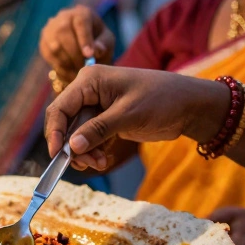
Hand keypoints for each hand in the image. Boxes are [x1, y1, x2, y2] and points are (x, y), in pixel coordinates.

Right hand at [39, 6, 115, 82]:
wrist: (84, 45)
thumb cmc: (98, 41)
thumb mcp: (107, 41)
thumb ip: (104, 44)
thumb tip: (96, 51)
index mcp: (81, 13)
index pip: (80, 22)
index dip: (84, 39)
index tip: (89, 55)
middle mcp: (63, 17)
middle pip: (63, 32)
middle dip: (74, 53)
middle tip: (83, 68)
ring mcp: (50, 29)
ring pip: (54, 46)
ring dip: (67, 63)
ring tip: (78, 74)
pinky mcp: (43, 42)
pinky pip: (49, 56)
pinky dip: (60, 68)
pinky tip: (70, 75)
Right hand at [44, 65, 228, 170]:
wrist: (190, 106)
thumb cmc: (162, 100)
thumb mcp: (128, 115)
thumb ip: (97, 130)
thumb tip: (71, 147)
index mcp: (89, 81)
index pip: (60, 108)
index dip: (55, 133)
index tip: (58, 156)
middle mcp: (89, 91)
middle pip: (66, 124)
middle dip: (73, 146)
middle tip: (88, 164)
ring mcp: (97, 106)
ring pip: (77, 135)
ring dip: (85, 152)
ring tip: (101, 163)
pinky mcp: (106, 120)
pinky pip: (90, 139)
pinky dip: (94, 151)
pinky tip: (105, 159)